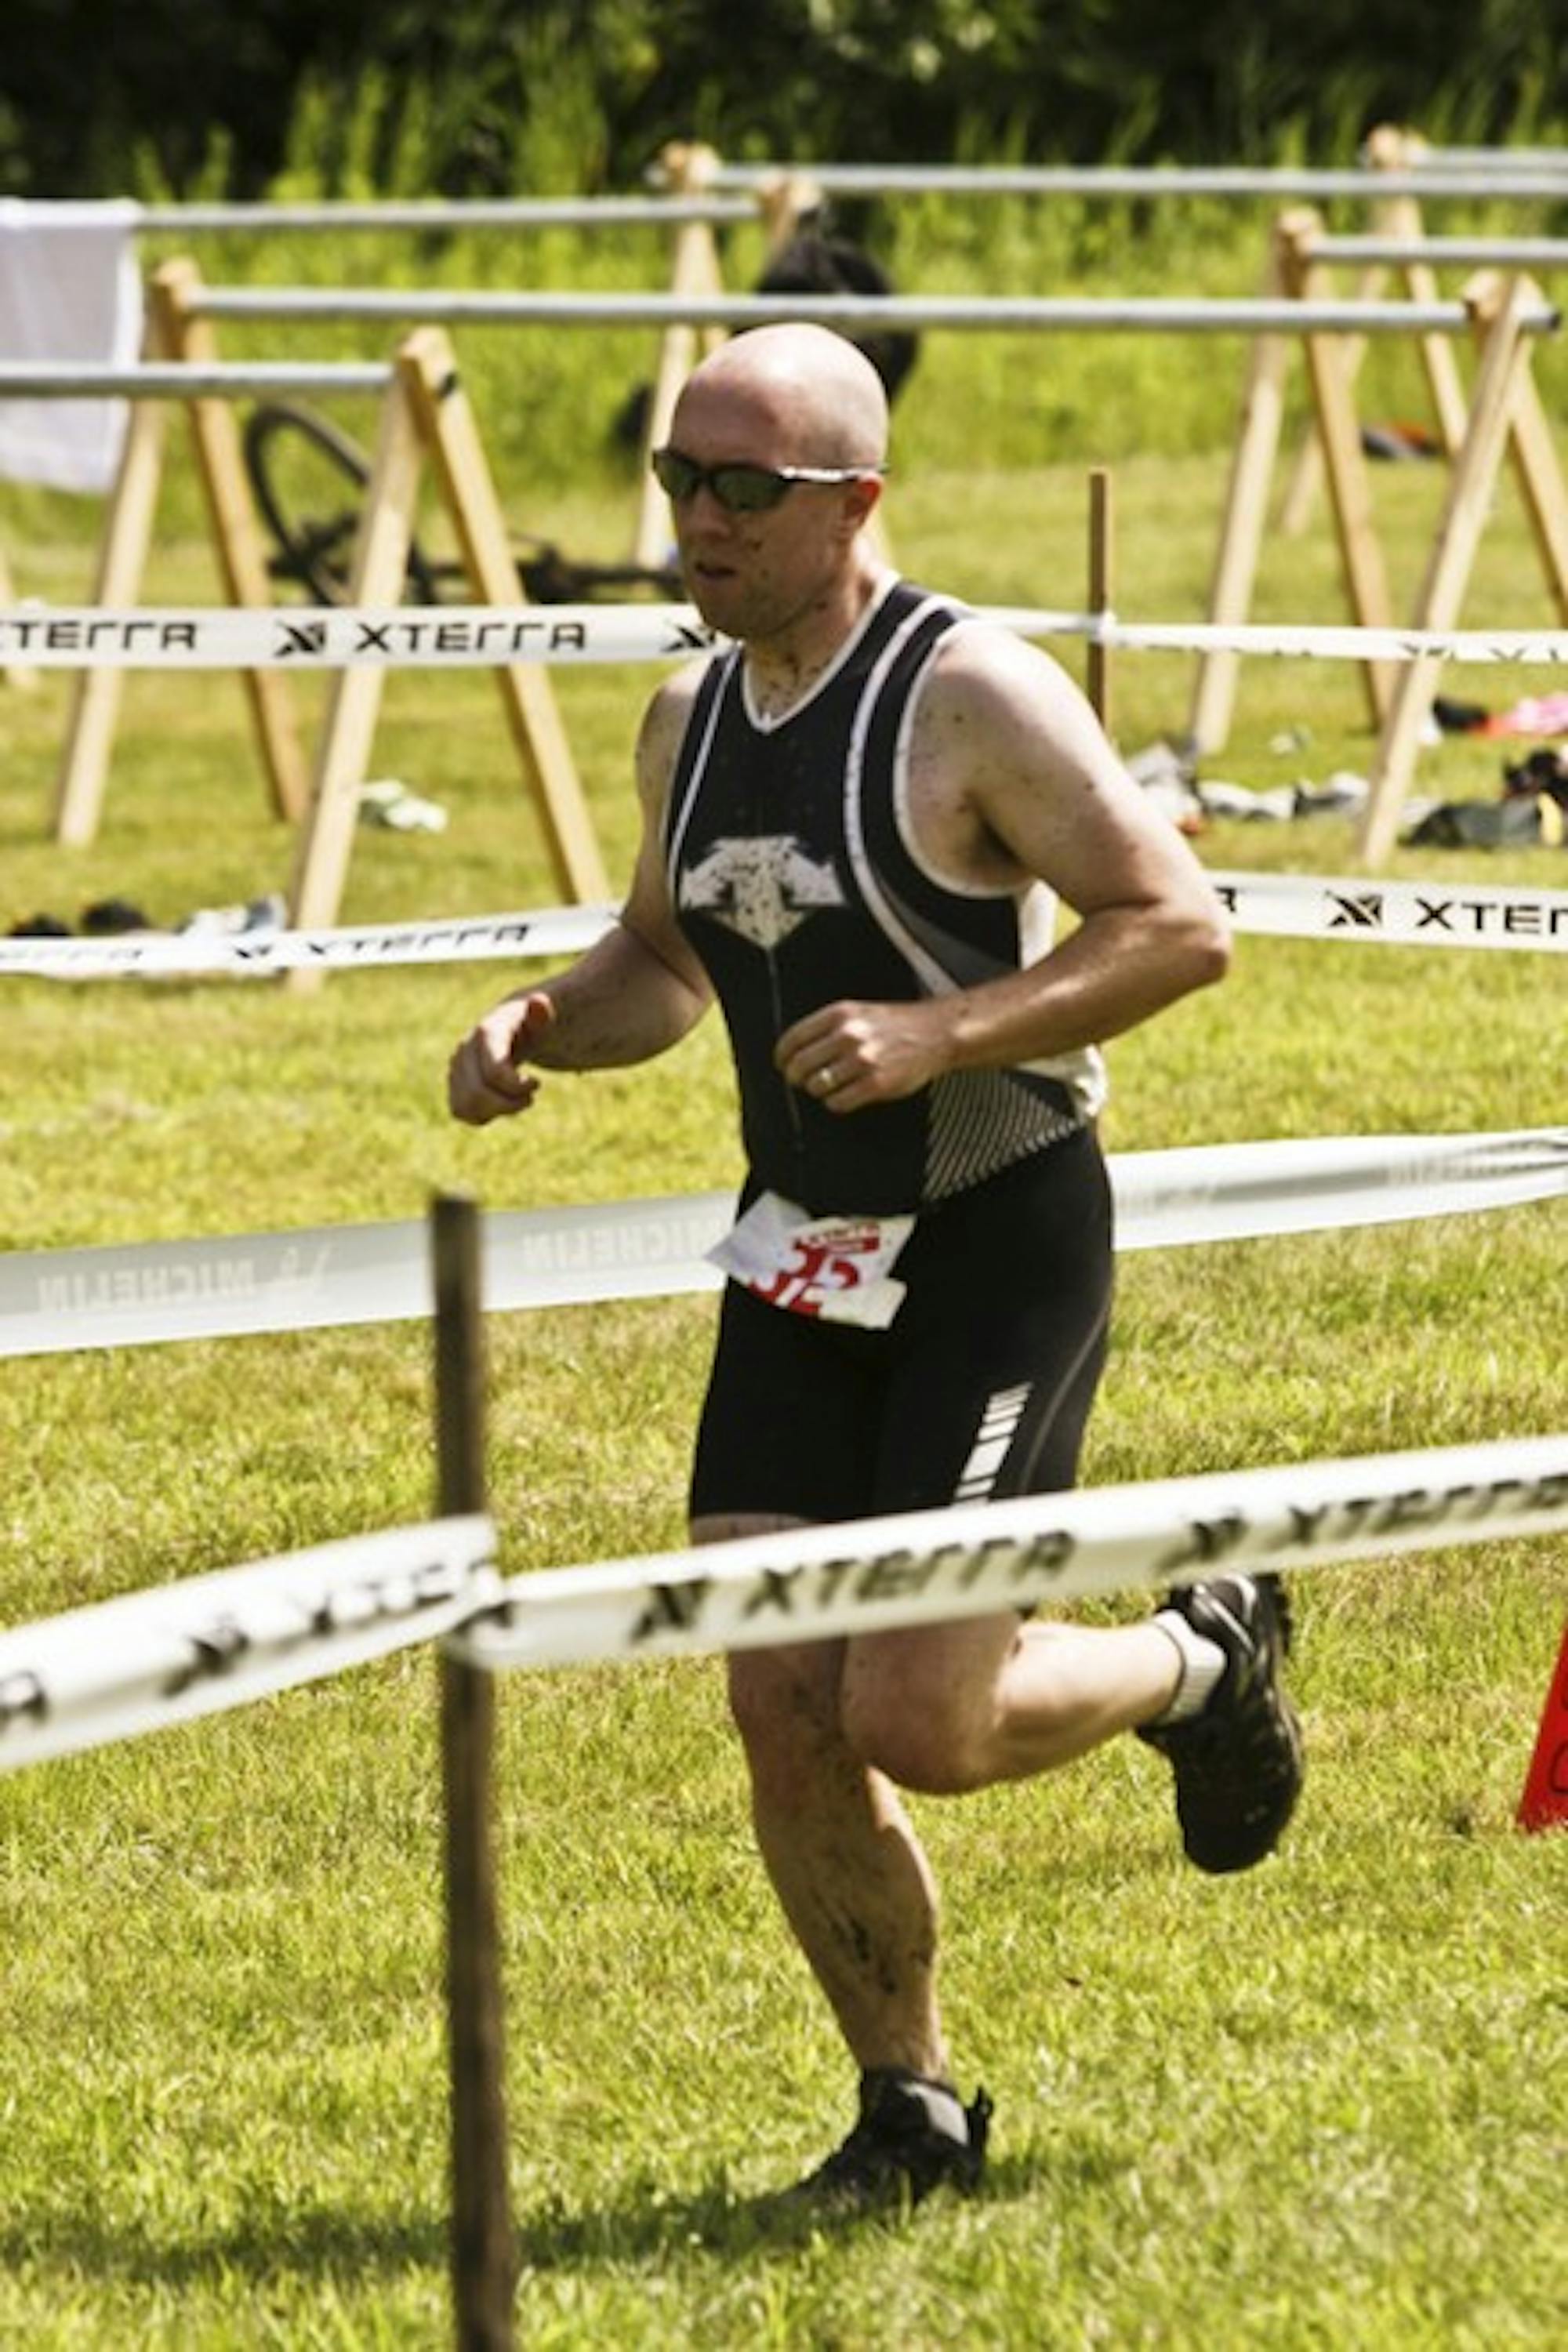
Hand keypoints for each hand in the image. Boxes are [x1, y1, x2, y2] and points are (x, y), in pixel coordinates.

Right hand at [447, 992, 555, 1124]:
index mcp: (486, 1033)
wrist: (510, 1026)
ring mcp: (455, 1067)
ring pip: (465, 1107)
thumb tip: (539, 1002)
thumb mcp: (541, 1017)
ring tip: (515, 1101)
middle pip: (477, 1095)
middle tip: (528, 1098)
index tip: (536, 1083)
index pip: (495, 1073)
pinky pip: (459, 1110)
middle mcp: (464, 1050)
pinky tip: (500, 1103)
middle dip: (508, 1104)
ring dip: (496, 1111)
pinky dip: (483, 1115)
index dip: (518, 1087)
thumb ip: (541, 1013)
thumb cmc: (530, 1023)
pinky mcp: (453, 1083)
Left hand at [774, 997, 954, 1112]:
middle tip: (801, 1081)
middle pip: (799, 1065)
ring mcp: (862, 1061)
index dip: (782, 1056)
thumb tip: (795, 1050)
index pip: (793, 1039)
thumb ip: (828, 1027)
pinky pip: (838, 1102)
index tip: (782, 1064)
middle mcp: (848, 1035)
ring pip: (816, 1086)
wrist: (936, 1032)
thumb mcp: (858, 1011)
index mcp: (839, 1014)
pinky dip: (836, 1103)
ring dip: (818, 1091)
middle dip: (796, 1077)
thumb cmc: (896, 1024)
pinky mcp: (876, 1084)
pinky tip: (844, 1096)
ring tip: (829, 1087)